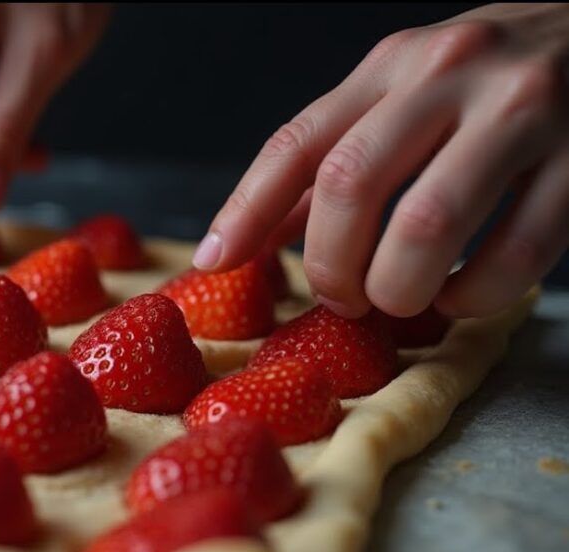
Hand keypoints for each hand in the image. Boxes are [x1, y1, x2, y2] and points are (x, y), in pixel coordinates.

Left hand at [196, 3, 568, 318]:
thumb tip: (248, 236)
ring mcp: (523, 110)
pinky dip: (476, 294)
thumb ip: (334, 161)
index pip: (299, 142)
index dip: (246, 208)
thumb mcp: (403, 97)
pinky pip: (516, 252)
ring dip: (398, 286)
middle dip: (331, 264)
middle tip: (341, 298)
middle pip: (351, 183)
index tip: (213, 262)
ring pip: (428, 223)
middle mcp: (451, 74)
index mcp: (392, 65)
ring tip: (398, 301)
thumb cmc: (489, 82)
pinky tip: (463, 293)